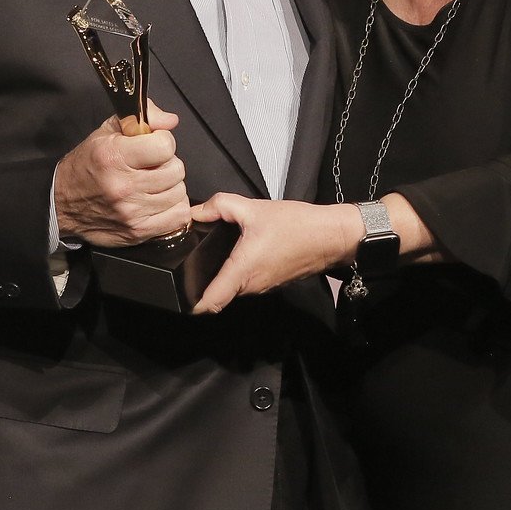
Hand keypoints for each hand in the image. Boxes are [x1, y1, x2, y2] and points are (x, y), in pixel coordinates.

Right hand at [52, 101, 186, 247]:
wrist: (62, 204)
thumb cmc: (87, 165)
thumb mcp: (107, 132)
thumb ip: (144, 117)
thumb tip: (171, 121)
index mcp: (114, 156)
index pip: (165, 147)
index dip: (163, 142)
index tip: (153, 145)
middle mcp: (123, 186)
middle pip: (176, 170)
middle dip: (168, 164)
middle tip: (151, 166)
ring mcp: (131, 212)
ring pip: (179, 193)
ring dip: (170, 187)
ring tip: (152, 184)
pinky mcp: (138, 231)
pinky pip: (178, 217)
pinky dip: (173, 208)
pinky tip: (158, 201)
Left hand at [190, 194, 360, 314]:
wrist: (331, 236)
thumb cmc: (296, 225)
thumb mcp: (254, 208)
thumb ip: (220, 206)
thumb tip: (195, 211)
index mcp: (241, 272)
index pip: (209, 304)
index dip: (190, 303)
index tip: (179, 291)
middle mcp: (250, 286)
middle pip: (217, 293)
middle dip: (204, 280)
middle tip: (193, 258)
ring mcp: (262, 287)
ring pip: (233, 287)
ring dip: (223, 274)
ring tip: (217, 251)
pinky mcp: (271, 282)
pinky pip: (247, 282)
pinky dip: (240, 271)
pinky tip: (241, 251)